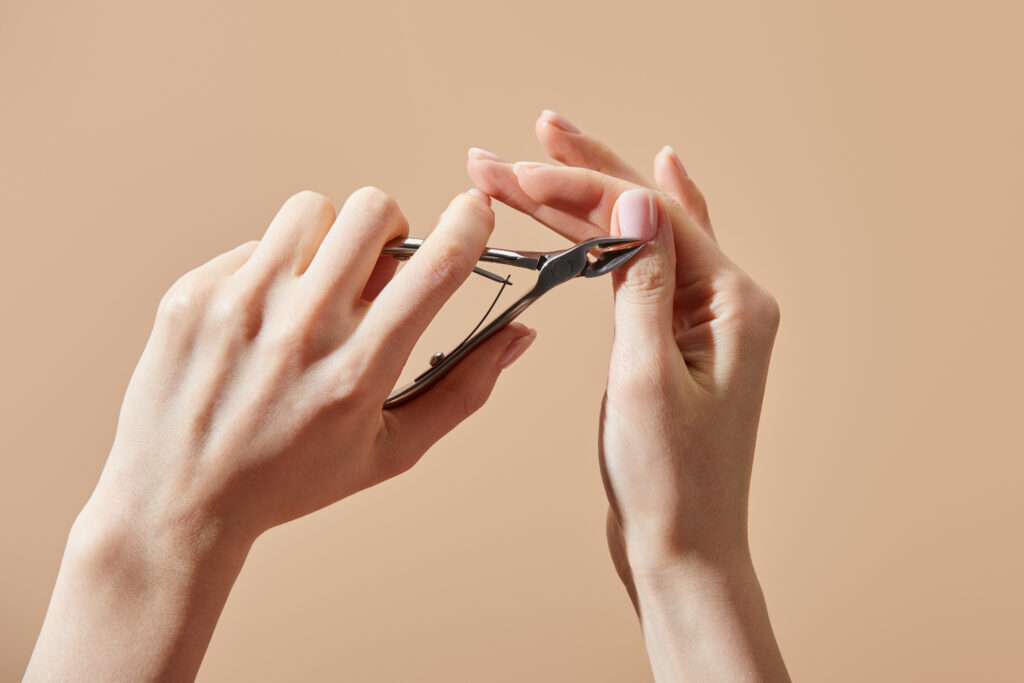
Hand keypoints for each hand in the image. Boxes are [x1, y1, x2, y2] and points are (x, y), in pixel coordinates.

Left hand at [25, 187, 535, 680]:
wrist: (176, 501)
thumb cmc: (293, 480)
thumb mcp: (391, 452)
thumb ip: (463, 391)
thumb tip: (519, 335)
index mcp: (359, 371)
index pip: (435, 269)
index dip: (469, 224)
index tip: (475, 209)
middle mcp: (300, 330)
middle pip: (369, 211)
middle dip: (388, 227)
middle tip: (375, 265)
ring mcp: (239, 306)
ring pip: (309, 212)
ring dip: (327, 241)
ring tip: (312, 289)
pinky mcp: (192, 295)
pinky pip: (252, 246)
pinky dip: (269, 272)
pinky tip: (257, 322)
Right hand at [467, 111, 787, 680]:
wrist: (681, 551)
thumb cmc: (668, 482)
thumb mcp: (646, 378)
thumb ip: (641, 283)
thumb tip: (638, 194)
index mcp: (733, 304)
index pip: (649, 217)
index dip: (580, 186)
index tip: (519, 165)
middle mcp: (726, 302)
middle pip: (644, 218)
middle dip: (574, 182)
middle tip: (512, 148)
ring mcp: (702, 322)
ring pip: (636, 242)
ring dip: (580, 207)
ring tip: (526, 168)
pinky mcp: (676, 342)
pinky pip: (644, 270)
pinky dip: (620, 233)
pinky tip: (645, 181)